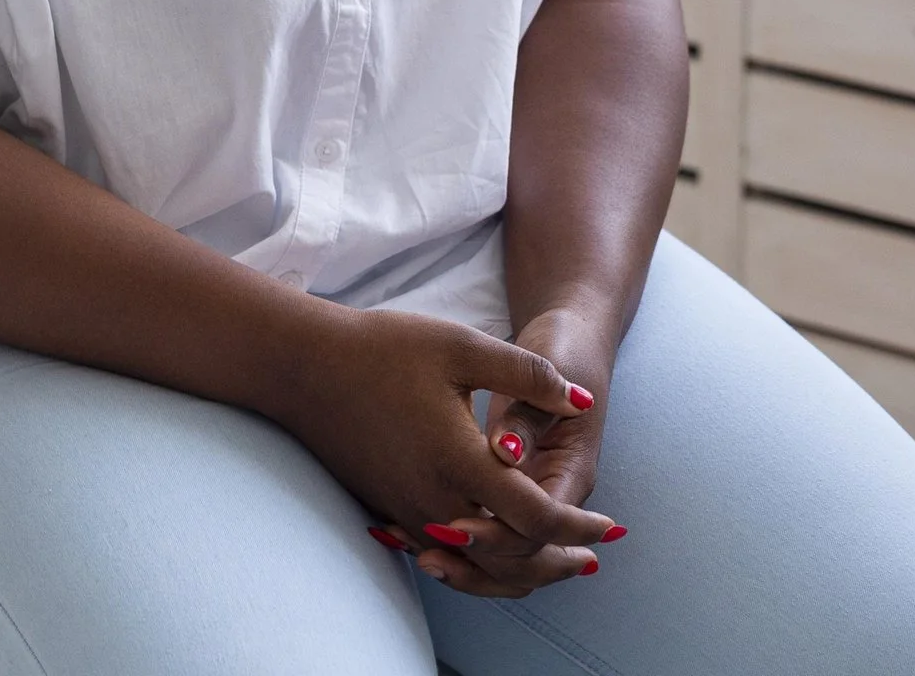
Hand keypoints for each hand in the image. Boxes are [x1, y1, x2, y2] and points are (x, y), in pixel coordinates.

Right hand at [273, 302, 616, 596]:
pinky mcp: (388, 512)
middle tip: (591, 556)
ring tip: (554, 562)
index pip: (535, 517)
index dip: (578, 528)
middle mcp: (434, 501)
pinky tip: (496, 547)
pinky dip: (480, 564)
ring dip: (520, 569)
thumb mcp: (461, 346)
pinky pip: (445, 558)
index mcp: (459, 461)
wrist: (304, 368)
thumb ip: (527, 374)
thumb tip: (581, 400)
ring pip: (475, 568)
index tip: (610, 528)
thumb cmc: (383, 349)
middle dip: (557, 560)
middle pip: (510, 558)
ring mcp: (407, 513)